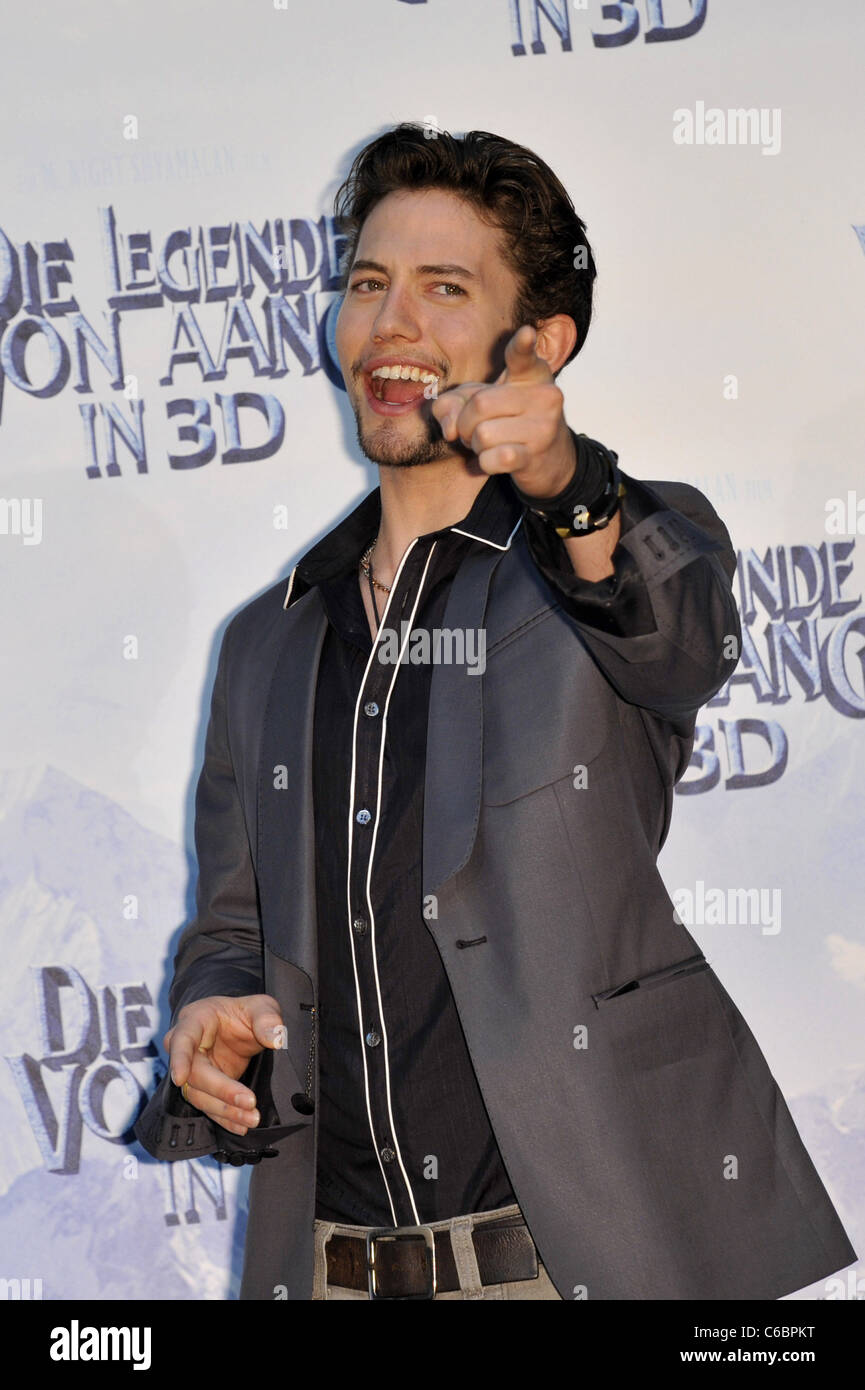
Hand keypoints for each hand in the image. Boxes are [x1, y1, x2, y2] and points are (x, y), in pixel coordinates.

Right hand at [164, 993, 284, 1135]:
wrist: (240, 1025)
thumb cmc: (245, 1012)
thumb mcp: (261, 1006)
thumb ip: (268, 1018)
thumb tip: (276, 1039)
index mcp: (196, 1019)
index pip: (182, 1038)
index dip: (179, 1058)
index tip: (179, 1079)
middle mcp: (189, 1047)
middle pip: (195, 1074)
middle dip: (221, 1090)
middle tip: (249, 1102)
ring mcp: (194, 1069)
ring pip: (200, 1095)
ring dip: (224, 1110)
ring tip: (251, 1119)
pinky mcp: (205, 1088)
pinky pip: (209, 1106)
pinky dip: (225, 1118)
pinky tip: (241, 1126)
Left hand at [430, 324, 577, 497]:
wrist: (551, 460)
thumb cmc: (509, 422)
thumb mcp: (479, 403)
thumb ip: (451, 404)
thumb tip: (450, 428)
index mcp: (531, 374)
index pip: (523, 356)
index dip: (522, 345)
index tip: (526, 333)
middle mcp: (544, 396)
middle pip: (480, 405)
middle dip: (465, 423)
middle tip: (476, 430)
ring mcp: (544, 427)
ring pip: (483, 435)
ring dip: (476, 446)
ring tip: (490, 444)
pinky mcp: (537, 456)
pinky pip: (493, 459)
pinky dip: (485, 463)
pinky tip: (495, 460)